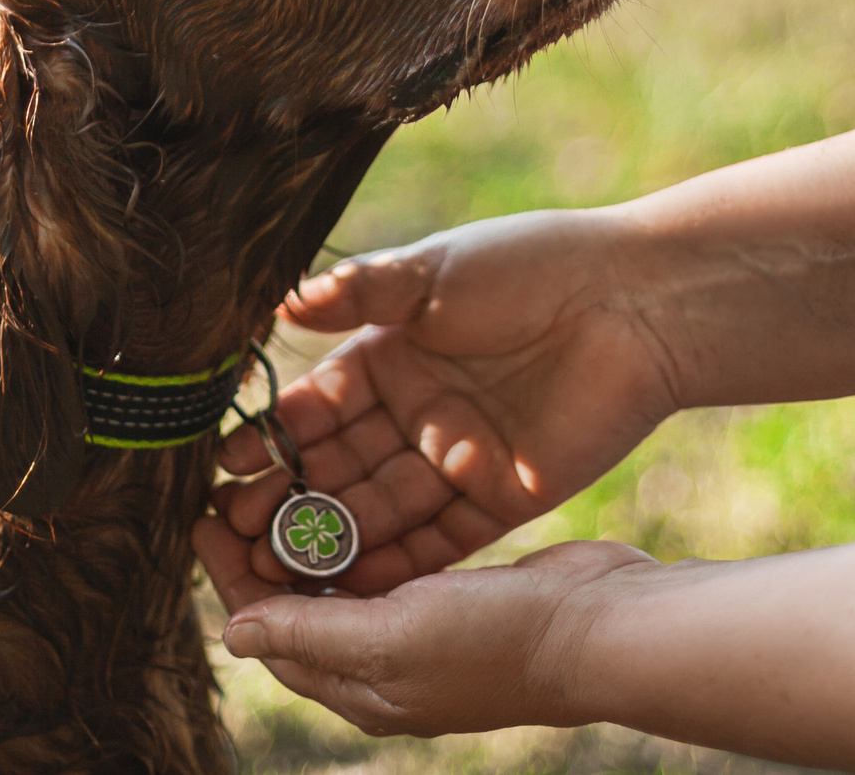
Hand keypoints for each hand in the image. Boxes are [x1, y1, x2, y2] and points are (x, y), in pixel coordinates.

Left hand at [201, 525, 651, 737]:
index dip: (234, 579)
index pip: (273, 636)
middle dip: (262, 552)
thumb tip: (233, 635)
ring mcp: (424, 628)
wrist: (605, 626)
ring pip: (342, 579)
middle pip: (300, 606)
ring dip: (307, 534)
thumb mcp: (394, 636)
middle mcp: (387, 664)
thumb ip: (313, 632)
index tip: (204, 518)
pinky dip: (358, 526)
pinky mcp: (456, 593)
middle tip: (234, 489)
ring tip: (279, 477)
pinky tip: (347, 488)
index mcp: (364, 690)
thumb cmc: (501, 639)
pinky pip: (388, 559)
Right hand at [215, 208, 680, 593]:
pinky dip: (394, 565)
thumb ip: (359, 292)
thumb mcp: (434, 272)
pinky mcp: (499, 496)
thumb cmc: (529, 266)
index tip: (221, 469)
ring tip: (271, 571)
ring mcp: (455, 458)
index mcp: (391, 353)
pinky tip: (348, 588)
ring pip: (377, 510)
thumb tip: (283, 306)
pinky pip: (436, 542)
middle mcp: (416, 411)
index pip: (316, 406)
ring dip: (328, 540)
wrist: (633, 301)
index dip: (269, 439)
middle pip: (337, 467)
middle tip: (230, 536)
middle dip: (285, 501)